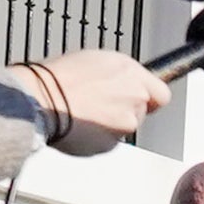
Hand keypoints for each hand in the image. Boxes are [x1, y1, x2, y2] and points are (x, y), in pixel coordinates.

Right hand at [16, 47, 171, 157]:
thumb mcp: (97, 60)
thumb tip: (124, 81)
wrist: (42, 100)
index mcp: (132, 73)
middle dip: (124, 110)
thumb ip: (121, 75)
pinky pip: (107, 142)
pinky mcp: (110, 144)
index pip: (161, 94)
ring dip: (109, 124)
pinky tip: (79, 125)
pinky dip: (96, 137)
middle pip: (141, 111)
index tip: (143, 100)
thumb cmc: (60, 77)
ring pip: (124, 127)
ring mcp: (124, 123)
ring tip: (84, 113)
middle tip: (100, 104)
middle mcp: (135, 98)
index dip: (150, 98)